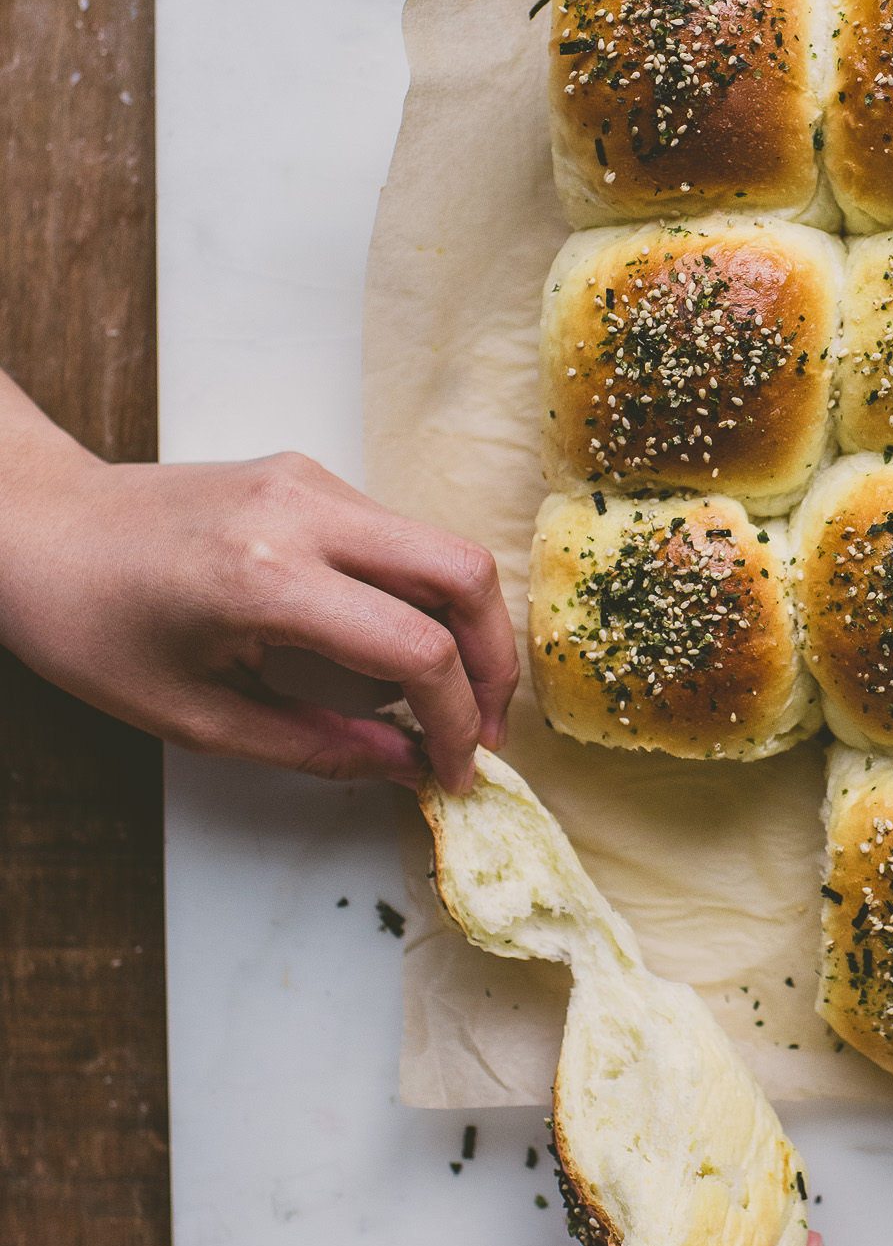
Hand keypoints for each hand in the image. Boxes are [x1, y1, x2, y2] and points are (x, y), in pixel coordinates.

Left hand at [0, 372, 515, 789]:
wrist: (36, 525)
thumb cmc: (89, 625)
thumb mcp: (193, 717)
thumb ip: (313, 747)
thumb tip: (405, 766)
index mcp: (265, 578)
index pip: (416, 649)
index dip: (454, 723)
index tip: (454, 773)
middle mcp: (302, 511)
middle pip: (462, 573)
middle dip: (493, 662)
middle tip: (483, 730)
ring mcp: (310, 480)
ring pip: (439, 549)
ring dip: (459, 629)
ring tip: (434, 701)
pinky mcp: (308, 473)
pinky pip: (397, 536)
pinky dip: (415, 598)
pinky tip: (383, 652)